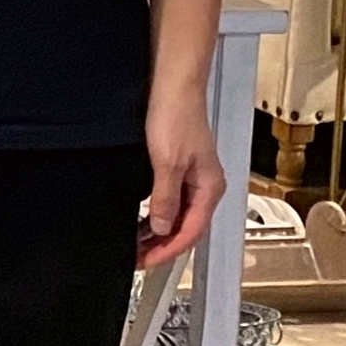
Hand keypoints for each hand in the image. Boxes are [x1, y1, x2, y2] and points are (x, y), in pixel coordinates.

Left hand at [138, 87, 224, 269]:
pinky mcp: (180, 163)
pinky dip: (156, 211)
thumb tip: (163, 228)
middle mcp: (205, 185)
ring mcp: (194, 175)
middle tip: (137, 257)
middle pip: (186, 226)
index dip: (167, 251)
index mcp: (209, 189)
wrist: (172, 84)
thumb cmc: (176, 115)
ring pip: (177, 213)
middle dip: (162, 245)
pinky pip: (171, 198)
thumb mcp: (167, 163)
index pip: (190, 232)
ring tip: (136, 242)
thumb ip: (166, 199)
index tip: (146, 261)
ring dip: (158, 229)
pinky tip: (142, 215)